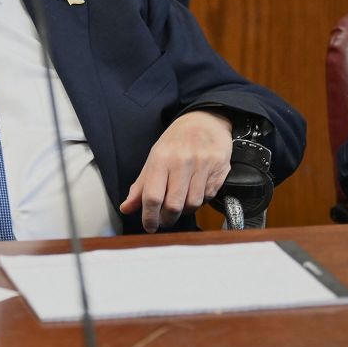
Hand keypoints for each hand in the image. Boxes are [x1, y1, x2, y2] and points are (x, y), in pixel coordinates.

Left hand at [120, 111, 233, 231]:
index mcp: (161, 158)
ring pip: (193, 204)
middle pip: (174, 205)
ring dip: (184, 211)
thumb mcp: (154, 158)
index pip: (153, 196)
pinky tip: (194, 192)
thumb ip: (141, 185)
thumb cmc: (177, 141)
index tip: (149, 226)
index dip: (149, 216)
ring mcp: (203, 165)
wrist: (206, 120)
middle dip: (167, 219)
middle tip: (164, 220)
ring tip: (179, 204)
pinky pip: (208, 197)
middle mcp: (182, 161)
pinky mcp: (220, 169)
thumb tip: (127, 208)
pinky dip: (199, 201)